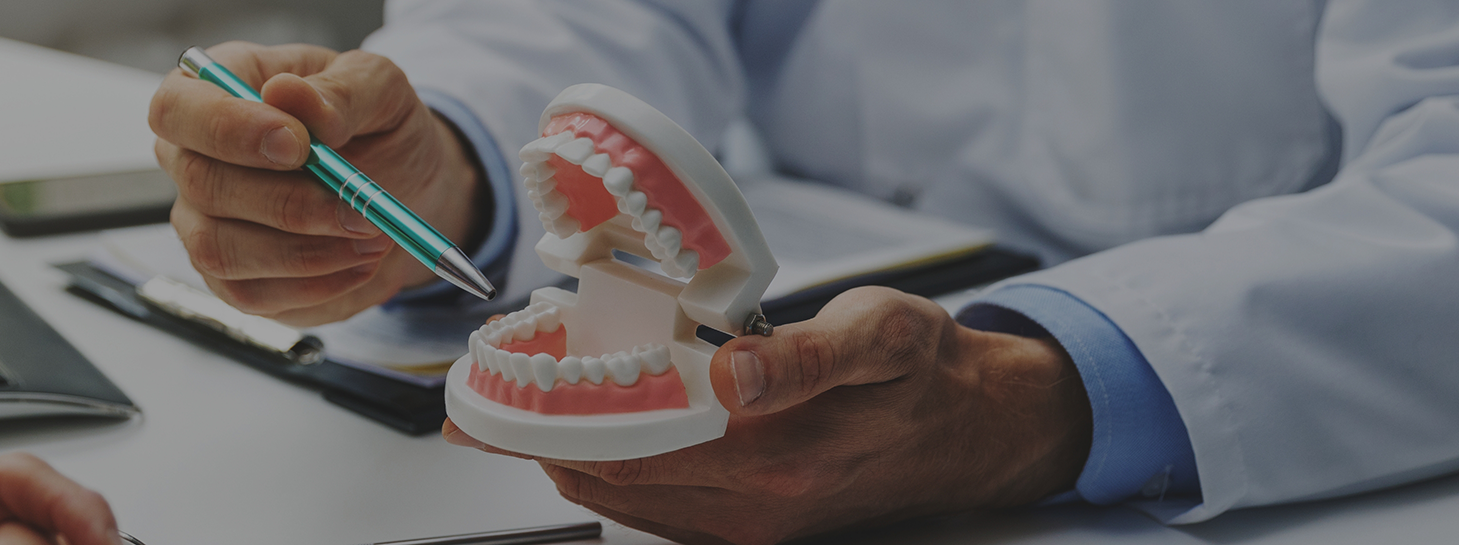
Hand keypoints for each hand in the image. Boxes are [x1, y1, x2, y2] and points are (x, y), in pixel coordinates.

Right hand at [149, 42, 485, 326]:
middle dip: (289, 204)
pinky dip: (315, 285)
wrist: (402, 190)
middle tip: (361, 210)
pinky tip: (359, 263)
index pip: (177, 107)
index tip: (299, 146)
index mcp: (216, 91)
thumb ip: (339, 91)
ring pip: (220, 250)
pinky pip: (250, 295)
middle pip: (202, 185)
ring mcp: (202, 222)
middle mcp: (193, 157)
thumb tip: (287, 95)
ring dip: (306, 253)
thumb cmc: (377, 127)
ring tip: (372, 236)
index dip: (228, 129)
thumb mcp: (379, 89)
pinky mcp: (228, 277)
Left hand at [444, 287, 1092, 544]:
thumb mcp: (880, 333)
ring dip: (565, 457)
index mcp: (773, 452)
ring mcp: (750, 523)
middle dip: (537, 438)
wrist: (979, 430)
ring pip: (622, 499)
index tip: (490, 391)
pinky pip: (655, 510)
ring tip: (514, 413)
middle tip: (479, 398)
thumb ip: (802, 354)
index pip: (624, 442)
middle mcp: (752, 503)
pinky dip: (607, 474)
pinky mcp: (753, 527)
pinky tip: (585, 439)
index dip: (546, 418)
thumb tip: (733, 373)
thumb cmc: (926, 371)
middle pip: (607, 477)